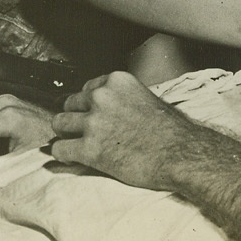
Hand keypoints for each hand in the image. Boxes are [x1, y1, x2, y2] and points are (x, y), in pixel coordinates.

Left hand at [51, 72, 189, 189]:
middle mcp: (102, 97)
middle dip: (75, 118)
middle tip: (84, 131)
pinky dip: (64, 156)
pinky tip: (74, 159)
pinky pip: (59, 150)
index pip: (86, 88)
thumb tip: (112, 107)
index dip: (88, 104)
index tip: (92, 114)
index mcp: (117, 81)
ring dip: (66, 135)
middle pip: (69, 104)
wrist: (180, 154)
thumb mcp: (148, 98)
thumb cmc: (171, 130)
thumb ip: (124, 97)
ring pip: (59, 124)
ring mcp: (94, 122)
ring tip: (76, 144)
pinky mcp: (89, 149)